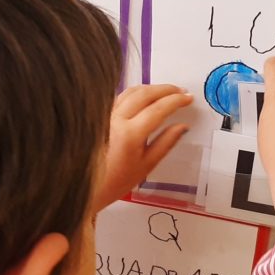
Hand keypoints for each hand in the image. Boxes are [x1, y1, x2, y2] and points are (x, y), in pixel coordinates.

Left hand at [94, 85, 193, 208]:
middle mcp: (115, 120)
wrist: (86, 186)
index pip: (158, 109)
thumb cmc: (116, 181)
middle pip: (145, 94)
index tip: (188, 98)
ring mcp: (105, 115)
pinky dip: (136, 93)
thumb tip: (182, 126)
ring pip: (130, 91)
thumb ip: (166, 143)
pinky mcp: (99, 115)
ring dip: (151, 88)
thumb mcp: (146, 165)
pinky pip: (120, 97)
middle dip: (166, 89)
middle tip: (180, 91)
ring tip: (166, 92)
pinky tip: (144, 98)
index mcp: (130, 134)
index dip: (176, 100)